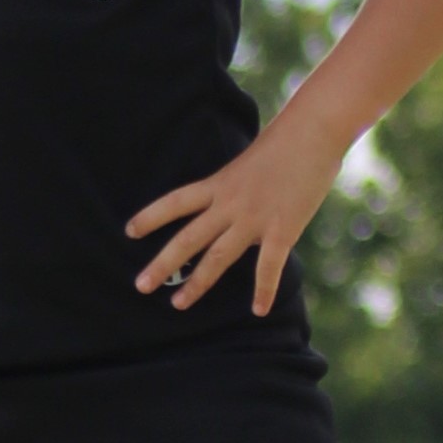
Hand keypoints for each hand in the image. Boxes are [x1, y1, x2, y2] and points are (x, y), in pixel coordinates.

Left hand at [125, 108, 342, 316]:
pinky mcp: (282, 230)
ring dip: (197, 284)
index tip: (129, 232)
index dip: (151, 217)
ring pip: (217, 258)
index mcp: (219, 183)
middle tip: (141, 286)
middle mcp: (229, 204)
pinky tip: (259, 311)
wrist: (313, 131)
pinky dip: (264, 292)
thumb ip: (237, 186)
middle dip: (162, 264)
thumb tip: (234, 202)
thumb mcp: (248, 161)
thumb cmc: (286, 140)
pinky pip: (268, 268)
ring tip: (178, 304)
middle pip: (187, 239)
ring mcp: (254, 219)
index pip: (175, 202)